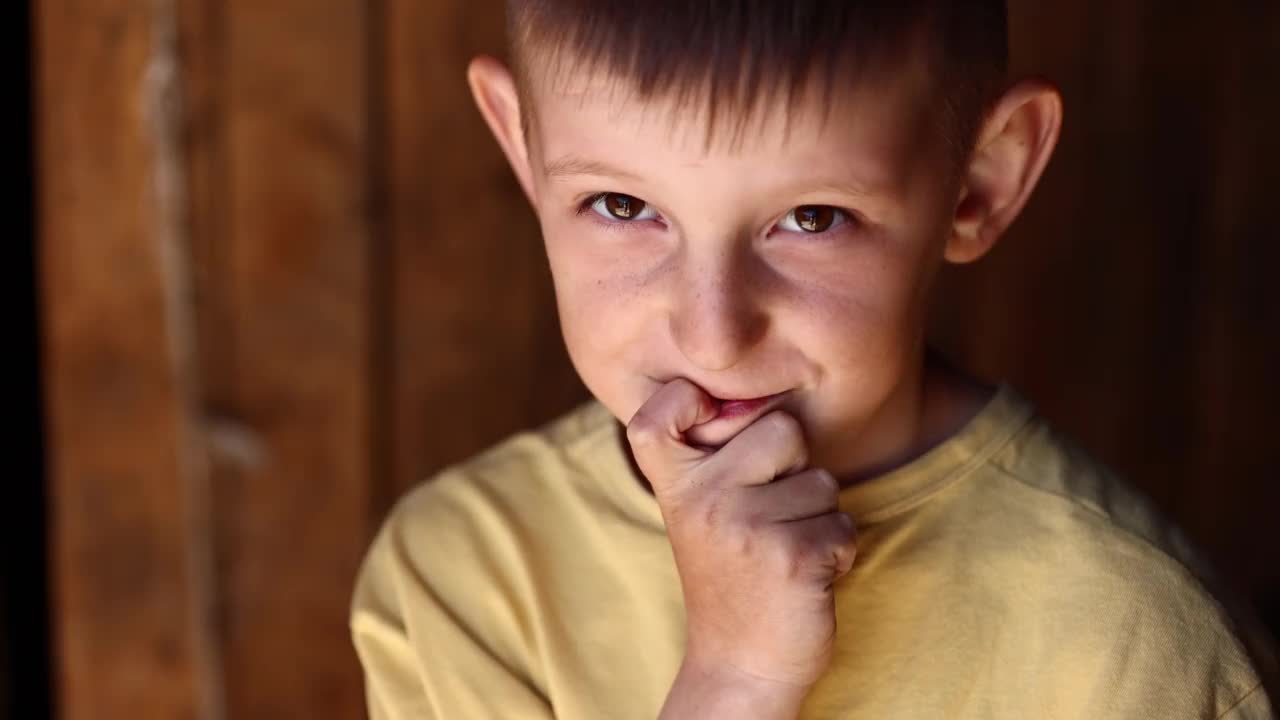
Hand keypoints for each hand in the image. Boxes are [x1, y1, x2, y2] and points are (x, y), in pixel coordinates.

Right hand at [627, 378, 856, 694]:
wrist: (739, 664)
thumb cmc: (732, 573)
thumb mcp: (699, 509)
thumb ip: (715, 452)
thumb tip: (766, 397)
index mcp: (675, 483)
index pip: (660, 410)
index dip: (688, 400)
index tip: (706, 424)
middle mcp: (701, 499)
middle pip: (784, 428)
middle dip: (795, 469)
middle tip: (766, 517)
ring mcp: (744, 526)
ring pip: (823, 481)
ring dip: (819, 517)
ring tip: (783, 551)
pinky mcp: (792, 556)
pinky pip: (844, 524)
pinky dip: (837, 551)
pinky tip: (803, 576)